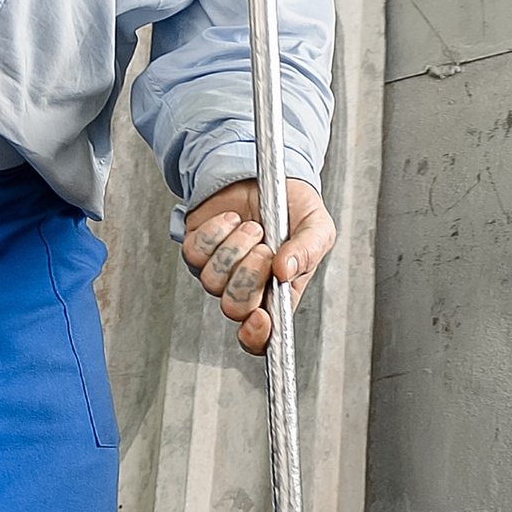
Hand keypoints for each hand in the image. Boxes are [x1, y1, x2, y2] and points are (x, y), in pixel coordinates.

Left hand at [182, 179, 336, 354]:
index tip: (262, 317)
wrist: (267, 175)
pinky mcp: (197, 249)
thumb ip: (308, 250)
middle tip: (265, 249)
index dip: (257, 336)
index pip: (262, 336)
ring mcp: (219, 272)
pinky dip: (216, 231)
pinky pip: (195, 252)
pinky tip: (231, 221)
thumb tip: (285, 272)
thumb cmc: (293, 206)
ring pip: (212, 280)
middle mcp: (246, 288)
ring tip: (253, 228)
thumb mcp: (316, 226)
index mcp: (278, 294)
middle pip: (234, 308)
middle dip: (249, 276)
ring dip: (235, 248)